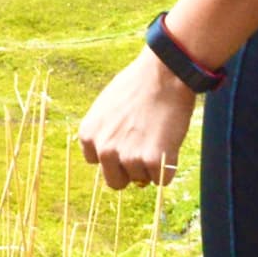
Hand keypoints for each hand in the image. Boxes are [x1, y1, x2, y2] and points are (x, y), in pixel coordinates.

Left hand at [74, 48, 197, 190]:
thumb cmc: (137, 86)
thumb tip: (115, 160)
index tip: (126, 139)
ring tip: (157, 136)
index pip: (97, 163)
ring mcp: (128, 157)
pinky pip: (162, 180)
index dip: (114, 155)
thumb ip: (105, 134)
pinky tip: (169, 142)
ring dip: (151, 165)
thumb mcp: (106, 108)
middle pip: (115, 182)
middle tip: (144, 147)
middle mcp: (104, 150)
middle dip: (129, 171)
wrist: (163, 74)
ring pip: (141, 180)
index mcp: (88, 135)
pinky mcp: (153, 162)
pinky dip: (169, 167)